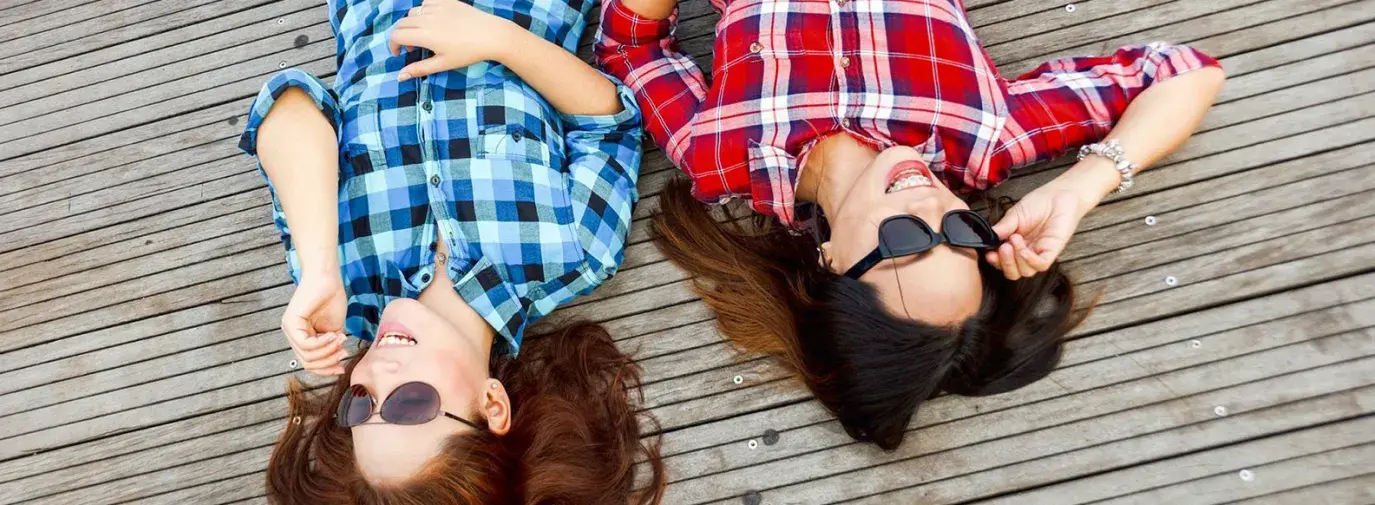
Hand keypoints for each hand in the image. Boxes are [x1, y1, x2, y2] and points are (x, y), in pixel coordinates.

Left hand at [282, 271, 349, 375]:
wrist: (328, 278)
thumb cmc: (332, 299)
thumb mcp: (334, 330)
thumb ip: (331, 347)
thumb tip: (335, 364)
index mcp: (301, 337)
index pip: (309, 363)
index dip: (325, 369)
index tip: (342, 368)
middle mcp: (291, 334)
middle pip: (307, 363)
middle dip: (328, 362)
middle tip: (343, 353)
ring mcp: (289, 329)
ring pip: (307, 356)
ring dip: (328, 351)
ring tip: (341, 340)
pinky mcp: (290, 322)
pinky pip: (306, 344)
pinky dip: (323, 343)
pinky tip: (334, 335)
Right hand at [388, 0, 516, 80]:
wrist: (492, 35)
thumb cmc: (468, 53)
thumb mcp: (443, 64)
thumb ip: (419, 69)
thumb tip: (399, 76)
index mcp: (425, 35)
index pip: (396, 36)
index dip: (394, 46)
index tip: (401, 53)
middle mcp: (428, 18)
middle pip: (402, 23)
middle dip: (402, 36)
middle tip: (415, 47)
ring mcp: (437, 7)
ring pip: (413, 12)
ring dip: (412, 23)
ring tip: (425, 35)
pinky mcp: (447, 0)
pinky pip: (426, 2)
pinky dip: (424, 11)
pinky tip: (434, 21)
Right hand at [984, 187, 1085, 280]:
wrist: (1059, 194)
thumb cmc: (1039, 203)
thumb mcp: (1015, 214)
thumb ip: (1003, 227)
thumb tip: (989, 238)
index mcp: (1015, 244)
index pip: (1003, 261)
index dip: (995, 261)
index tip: (989, 253)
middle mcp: (1027, 251)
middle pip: (1013, 272)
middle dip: (1005, 263)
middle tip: (1003, 248)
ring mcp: (1039, 252)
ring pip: (1026, 271)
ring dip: (1016, 259)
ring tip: (1014, 239)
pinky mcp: (1052, 251)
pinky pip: (1041, 265)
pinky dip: (1030, 261)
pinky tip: (1024, 250)